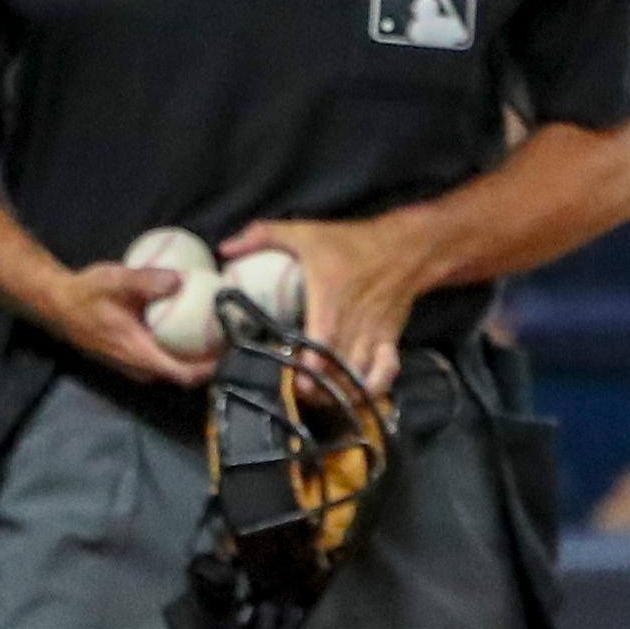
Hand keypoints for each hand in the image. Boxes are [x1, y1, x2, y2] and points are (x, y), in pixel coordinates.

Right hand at [32, 260, 217, 387]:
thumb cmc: (86, 293)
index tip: (232, 352)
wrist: (57, 304)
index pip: (182, 374)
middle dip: (208, 363)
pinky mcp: (130, 358)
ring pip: (172, 369)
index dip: (210, 369)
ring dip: (194, 358)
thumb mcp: (115, 281)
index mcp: (138, 353)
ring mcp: (132, 365)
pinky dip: (179, 350)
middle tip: (231, 339)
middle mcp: (138, 367)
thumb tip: (181, 280)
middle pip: (182, 376)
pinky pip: (162, 360)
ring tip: (217, 334)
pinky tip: (190, 328)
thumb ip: (147, 281)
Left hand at [220, 213, 443, 396]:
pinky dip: (371, 388)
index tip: (290, 375)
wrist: (405, 247)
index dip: (306, 367)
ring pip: (358, 378)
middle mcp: (353, 324)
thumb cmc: (349, 242)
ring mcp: (374, 335)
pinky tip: (354, 393)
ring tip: (318, 397)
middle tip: (297, 392)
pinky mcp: (390, 340)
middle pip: (336, 371)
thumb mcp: (305, 231)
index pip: (321, 345)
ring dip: (338, 393)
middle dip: (316, 389)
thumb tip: (224, 249)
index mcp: (330, 301)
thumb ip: (263, 235)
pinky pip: (385, 374)